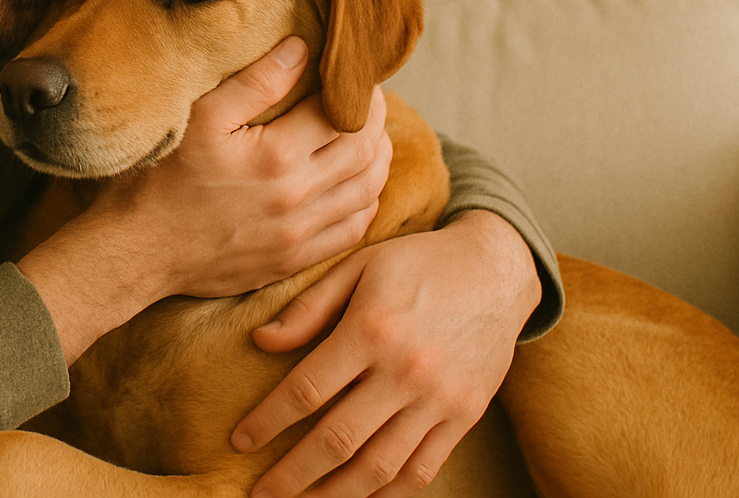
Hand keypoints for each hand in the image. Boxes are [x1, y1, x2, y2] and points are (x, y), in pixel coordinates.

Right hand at [93, 53, 391, 300]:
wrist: (138, 250)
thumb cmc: (161, 178)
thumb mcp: (200, 117)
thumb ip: (255, 82)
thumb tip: (302, 49)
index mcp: (276, 156)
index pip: (344, 115)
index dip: (358, 92)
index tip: (354, 77)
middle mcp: (297, 198)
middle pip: (365, 153)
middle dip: (374, 121)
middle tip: (366, 102)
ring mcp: (299, 235)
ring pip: (367, 193)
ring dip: (376, 161)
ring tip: (368, 136)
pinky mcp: (293, 260)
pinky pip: (352, 231)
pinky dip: (365, 202)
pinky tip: (355, 185)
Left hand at [232, 209, 542, 497]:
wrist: (497, 269)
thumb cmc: (418, 263)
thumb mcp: (358, 266)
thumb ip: (309, 307)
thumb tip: (261, 341)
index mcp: (372, 330)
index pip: (307, 390)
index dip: (268, 421)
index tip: (240, 441)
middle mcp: (405, 371)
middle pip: (338, 439)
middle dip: (293, 473)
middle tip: (261, 492)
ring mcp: (440, 399)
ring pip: (379, 466)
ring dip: (336, 492)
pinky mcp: (466, 416)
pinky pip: (422, 469)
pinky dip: (388, 492)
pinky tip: (359, 496)